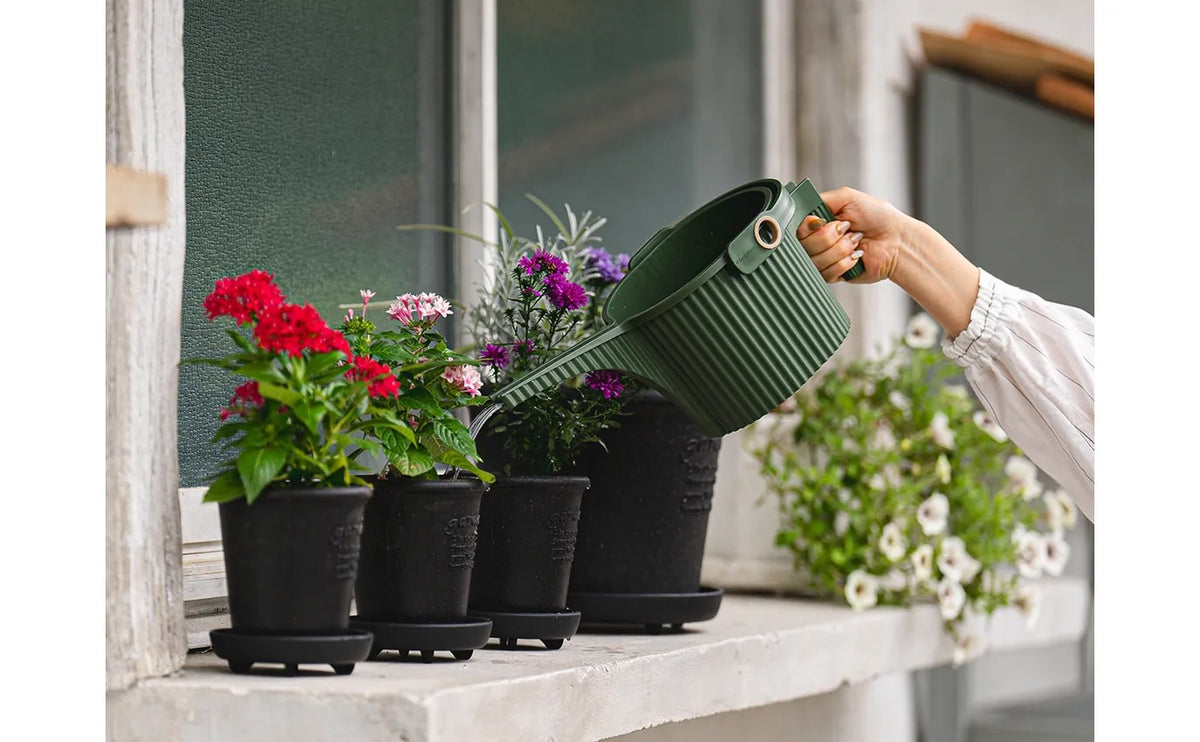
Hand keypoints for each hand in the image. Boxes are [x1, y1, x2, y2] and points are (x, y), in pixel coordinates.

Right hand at [795, 186, 910, 283]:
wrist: (897, 240)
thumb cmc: (877, 216)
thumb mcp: (847, 197)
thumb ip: (820, 199)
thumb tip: (802, 212)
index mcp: (817, 222)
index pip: (794, 229)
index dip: (807, 228)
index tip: (820, 222)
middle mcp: (817, 241)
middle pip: (802, 246)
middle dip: (828, 237)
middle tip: (847, 229)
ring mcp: (824, 259)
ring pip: (814, 261)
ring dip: (840, 249)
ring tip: (855, 242)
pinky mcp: (833, 275)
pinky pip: (826, 274)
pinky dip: (844, 263)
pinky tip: (856, 256)